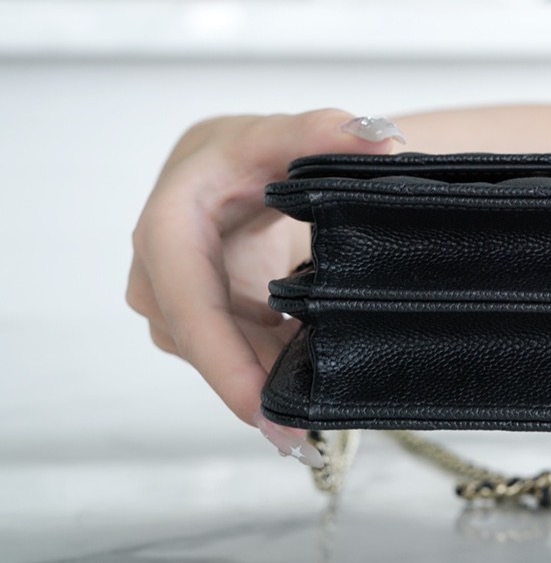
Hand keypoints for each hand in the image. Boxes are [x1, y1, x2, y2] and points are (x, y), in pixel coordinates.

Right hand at [126, 110, 401, 431]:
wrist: (248, 164)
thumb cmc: (260, 147)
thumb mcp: (291, 134)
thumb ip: (330, 131)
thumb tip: (379, 141)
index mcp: (172, 215)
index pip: (183, 290)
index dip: (218, 351)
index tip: (257, 403)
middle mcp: (159, 261)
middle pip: (194, 335)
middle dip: (245, 380)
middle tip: (301, 432)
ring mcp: (176, 293)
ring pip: (213, 353)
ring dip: (260, 378)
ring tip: (313, 411)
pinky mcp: (202, 314)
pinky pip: (230, 352)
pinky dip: (266, 368)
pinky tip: (305, 385)